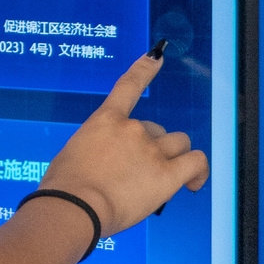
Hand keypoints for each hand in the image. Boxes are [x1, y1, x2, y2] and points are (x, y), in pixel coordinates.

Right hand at [41, 53, 207, 237]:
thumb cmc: (64, 186)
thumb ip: (98, 151)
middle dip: (152, 147)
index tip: (157, 57)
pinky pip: (196, 162)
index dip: (145, 69)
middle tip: (137, 172)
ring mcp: (152, 150)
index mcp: (105, 120)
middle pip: (156, 129)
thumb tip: (108, 165)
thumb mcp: (74, 155)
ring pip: (178, 143)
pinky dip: (198, 171)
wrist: (75, 206)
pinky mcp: (167, 175)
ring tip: (162, 179)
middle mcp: (133, 129)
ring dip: (173, 157)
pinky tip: (193, 183)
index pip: (129, 86)